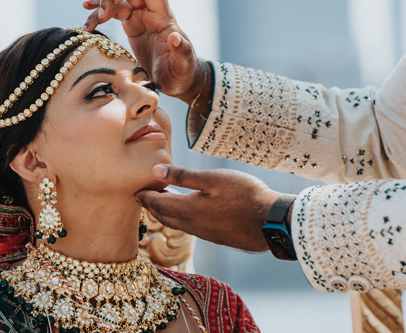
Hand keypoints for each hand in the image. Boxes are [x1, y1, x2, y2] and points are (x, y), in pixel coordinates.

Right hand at [83, 0, 206, 100]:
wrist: (178, 82)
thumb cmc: (183, 74)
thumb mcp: (184, 65)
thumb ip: (182, 51)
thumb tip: (174, 37)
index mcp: (164, 17)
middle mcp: (151, 14)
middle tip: (100, 14)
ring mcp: (141, 20)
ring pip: (118, 3)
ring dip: (100, 7)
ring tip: (87, 23)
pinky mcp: (132, 28)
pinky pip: (113, 16)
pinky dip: (99, 19)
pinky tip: (87, 26)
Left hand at [137, 165, 281, 252]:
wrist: (271, 222)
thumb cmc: (245, 195)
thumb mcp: (213, 179)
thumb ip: (183, 176)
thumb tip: (155, 170)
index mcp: (188, 210)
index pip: (158, 204)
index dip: (145, 196)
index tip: (134, 189)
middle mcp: (192, 225)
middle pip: (164, 216)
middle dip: (152, 206)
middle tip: (142, 196)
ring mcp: (205, 233)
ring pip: (177, 223)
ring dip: (166, 213)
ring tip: (161, 203)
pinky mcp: (217, 236)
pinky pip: (190, 227)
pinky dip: (180, 218)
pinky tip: (188, 212)